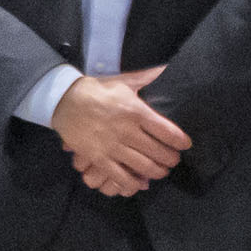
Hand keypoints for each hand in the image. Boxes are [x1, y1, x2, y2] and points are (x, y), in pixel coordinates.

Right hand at [52, 68, 189, 197]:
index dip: (180, 141)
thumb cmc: (98, 89)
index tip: (185, 145)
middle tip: (173, 160)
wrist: (65, 100)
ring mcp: (112, 146)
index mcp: (136, 111)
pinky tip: (139, 183)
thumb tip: (164, 67)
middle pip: (158, 152)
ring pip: (143, 166)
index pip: (167, 131)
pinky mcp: (98, 157)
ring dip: (156, 172)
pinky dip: (132, 183)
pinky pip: (120, 176)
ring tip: (161, 171)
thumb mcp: (124, 81)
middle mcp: (127, 130)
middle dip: (170, 159)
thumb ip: (146, 77)